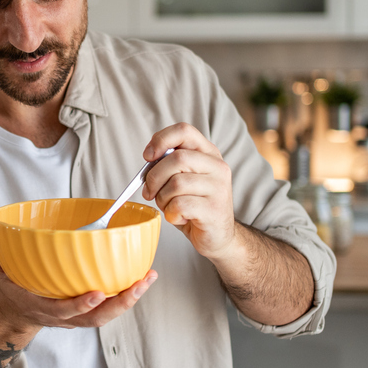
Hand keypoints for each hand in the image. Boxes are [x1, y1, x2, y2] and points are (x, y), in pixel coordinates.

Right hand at [0, 229, 156, 332]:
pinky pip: (112, 306)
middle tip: (139, 285)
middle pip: (96, 318)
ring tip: (149, 278)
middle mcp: (65, 317)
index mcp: (43, 308)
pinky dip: (129, 293)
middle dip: (120, 304)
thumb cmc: (14, 288)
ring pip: (109, 314)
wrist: (19, 313)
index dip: (80, 305)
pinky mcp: (90, 309)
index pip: (64, 311)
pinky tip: (143, 277)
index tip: (97, 293)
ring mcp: (80, 315)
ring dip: (131, 298)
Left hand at [141, 123, 237, 260]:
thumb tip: (149, 158)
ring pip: (176, 183)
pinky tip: (179, 217)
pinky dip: (171, 213)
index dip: (161, 140)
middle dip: (154, 177)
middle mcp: (218, 166)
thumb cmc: (194, 206)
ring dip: (162, 199)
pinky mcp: (214, 209)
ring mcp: (219, 188)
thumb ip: (170, 165)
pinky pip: (179, 205)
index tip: (148, 156)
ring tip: (169, 206)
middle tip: (149, 192)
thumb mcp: (183, 179)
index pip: (184, 131)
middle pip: (176, 159)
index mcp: (209, 153)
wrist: (218, 236)